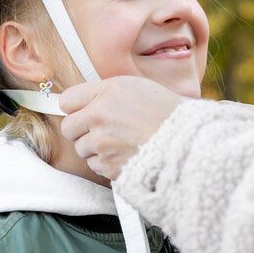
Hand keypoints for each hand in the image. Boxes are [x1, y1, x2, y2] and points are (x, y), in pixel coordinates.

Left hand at [60, 76, 185, 178]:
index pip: (67, 100)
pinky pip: (95, 165)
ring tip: (121, 142)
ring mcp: (102, 143)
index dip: (76, 107)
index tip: (85, 111)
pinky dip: (106, 162)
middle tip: (103, 129)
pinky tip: (125, 154)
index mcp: (105, 93)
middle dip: (82, 130)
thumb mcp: (135, 86)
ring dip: (96, 148)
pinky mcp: (108, 166)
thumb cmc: (164, 111)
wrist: (187, 139)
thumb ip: (104, 92)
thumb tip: (79, 103)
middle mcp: (99, 116)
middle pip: (68, 127)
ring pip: (81, 149)